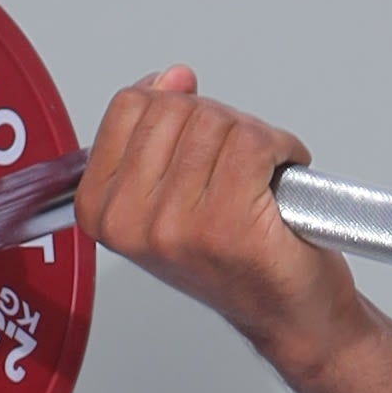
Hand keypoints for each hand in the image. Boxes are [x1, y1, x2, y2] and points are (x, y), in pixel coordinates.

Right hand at [72, 65, 357, 363]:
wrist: (288, 313)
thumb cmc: (237, 259)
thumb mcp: (170, 193)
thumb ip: (157, 131)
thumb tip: (172, 78)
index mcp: (103, 210)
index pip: (129, 106)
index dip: (177, 106)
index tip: (199, 140)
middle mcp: (133, 223)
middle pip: (177, 109)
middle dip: (219, 123)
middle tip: (237, 168)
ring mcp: (179, 226)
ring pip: (218, 121)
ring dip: (254, 140)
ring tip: (258, 182)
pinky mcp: (230, 225)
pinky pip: (254, 142)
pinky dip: (282, 149)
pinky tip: (281, 180)